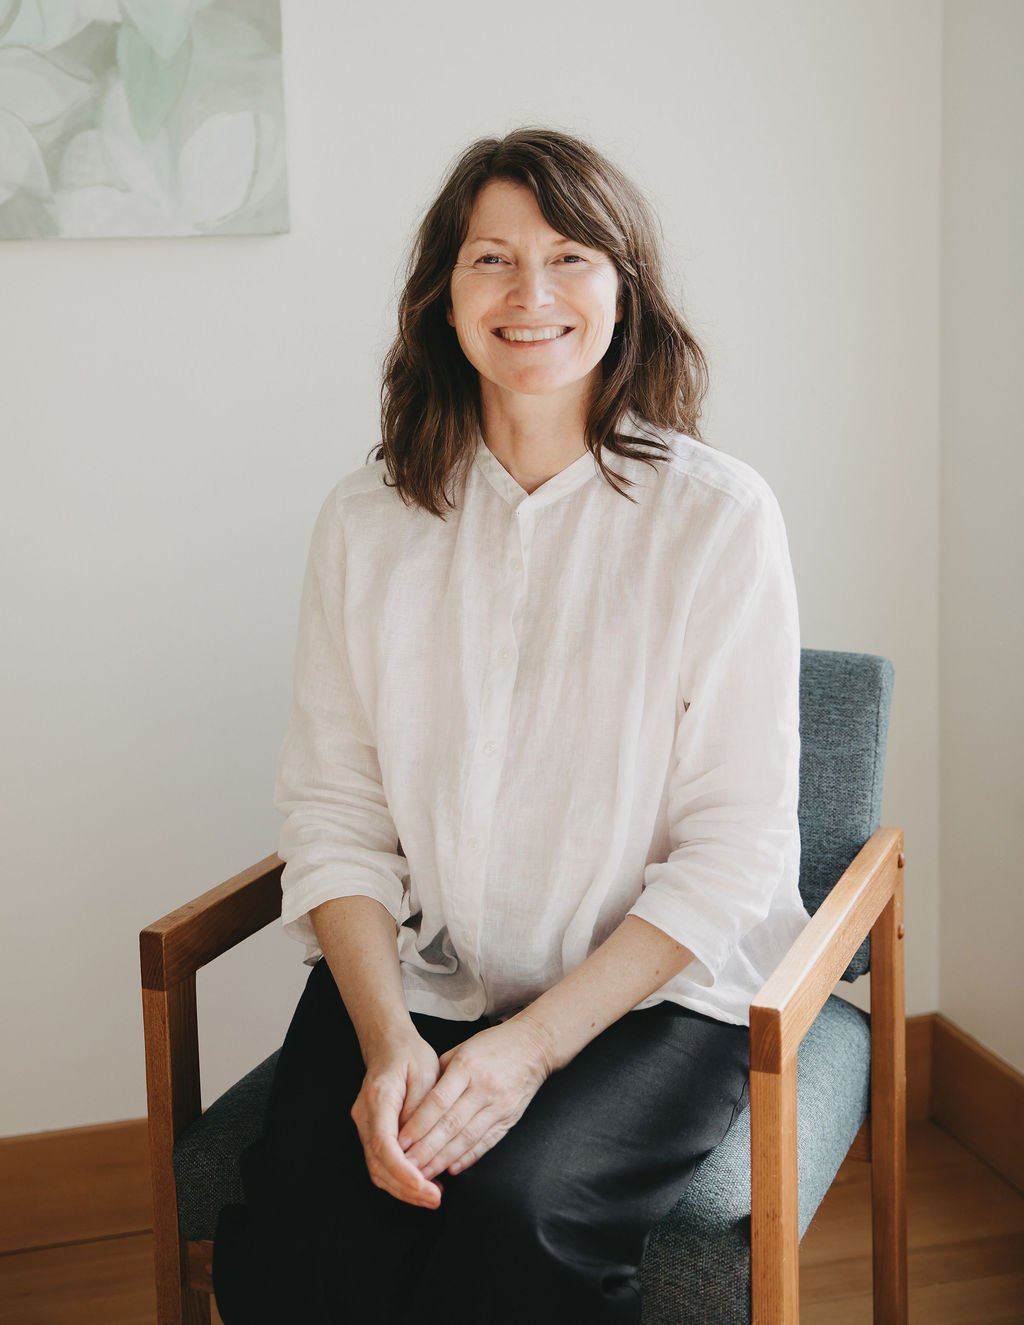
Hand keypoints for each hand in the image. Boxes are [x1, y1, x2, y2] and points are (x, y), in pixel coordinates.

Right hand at [350, 1031, 445, 1209]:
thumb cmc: (410, 1056)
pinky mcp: (372, 1133)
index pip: (384, 1144)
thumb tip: (420, 1145)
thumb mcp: (425, 1074)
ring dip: (404, 1189)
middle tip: (436, 1198)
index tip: (424, 1185)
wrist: (389, 1045)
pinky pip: (381, 1163)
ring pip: (378, 1170)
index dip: (403, 1171)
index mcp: (378, 1099)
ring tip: (433, 1196)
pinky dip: (400, 1179)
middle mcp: (364, 1116)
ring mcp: (364, 1126)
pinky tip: (423, 1183)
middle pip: (378, 1165)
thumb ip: (422, 1109)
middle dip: (406, 1188)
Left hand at [396, 1017, 553, 1180]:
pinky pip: (487, 1142)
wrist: (534, 1046)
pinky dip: (469, 1158)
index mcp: (466, 1067)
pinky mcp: (510, 1118)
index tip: (399, 1142)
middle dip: (426, 1150)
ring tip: (424, 1175)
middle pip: (450, 1124)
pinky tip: (452, 1169)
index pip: (437, 1102)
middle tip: (405, 1166)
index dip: (418, 1126)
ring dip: (443, 1159)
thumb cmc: (492, 1046)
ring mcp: (499, 1105)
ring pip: (467, 1138)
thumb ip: (439, 1076)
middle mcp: (483, 1087)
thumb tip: (414, 1105)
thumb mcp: (461, 1050)